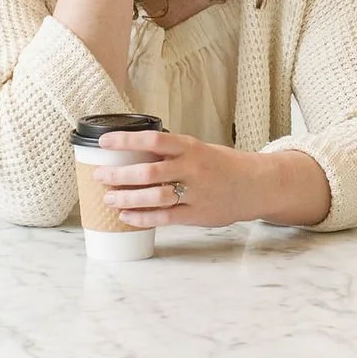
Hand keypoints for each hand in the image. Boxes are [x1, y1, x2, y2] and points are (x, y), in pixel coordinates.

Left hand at [100, 132, 331, 231]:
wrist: (256, 184)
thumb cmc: (224, 165)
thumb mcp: (200, 150)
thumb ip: (172, 154)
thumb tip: (135, 155)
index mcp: (190, 147)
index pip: (153, 140)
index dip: (125, 140)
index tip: (104, 142)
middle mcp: (192, 168)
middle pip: (148, 172)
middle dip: (119, 175)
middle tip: (99, 177)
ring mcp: (195, 193)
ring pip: (155, 196)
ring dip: (127, 198)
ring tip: (108, 199)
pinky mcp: (197, 214)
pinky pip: (165, 217)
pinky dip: (143, 217)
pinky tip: (127, 217)